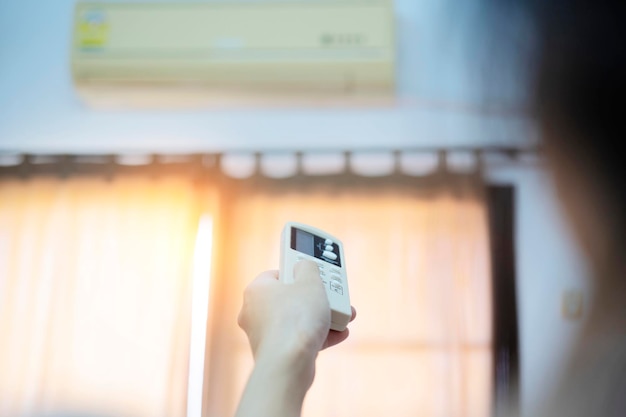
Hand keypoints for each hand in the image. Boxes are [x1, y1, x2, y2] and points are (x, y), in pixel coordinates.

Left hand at [238, 260, 355, 361]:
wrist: (289, 364)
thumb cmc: (296, 320)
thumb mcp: (310, 282)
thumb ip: (308, 268)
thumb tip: (305, 267)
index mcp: (256, 290)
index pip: (277, 274)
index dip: (297, 272)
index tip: (313, 274)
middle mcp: (255, 312)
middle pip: (290, 298)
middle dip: (316, 298)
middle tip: (332, 295)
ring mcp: (264, 335)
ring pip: (296, 320)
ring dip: (321, 317)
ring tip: (343, 316)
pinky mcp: (275, 353)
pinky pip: (299, 339)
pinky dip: (317, 335)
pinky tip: (339, 333)